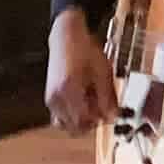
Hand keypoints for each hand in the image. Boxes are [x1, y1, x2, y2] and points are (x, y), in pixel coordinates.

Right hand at [45, 11, 113, 135]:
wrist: (67, 37)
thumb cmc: (85, 50)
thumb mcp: (103, 72)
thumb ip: (108, 97)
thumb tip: (113, 117)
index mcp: (70, 90)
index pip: (84, 120)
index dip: (100, 120)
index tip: (110, 113)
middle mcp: (56, 97)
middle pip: (74, 126)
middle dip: (91, 122)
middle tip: (102, 109)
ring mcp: (51, 99)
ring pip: (66, 124)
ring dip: (81, 120)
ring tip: (92, 104)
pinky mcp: (50, 98)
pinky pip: (60, 117)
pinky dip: (72, 115)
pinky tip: (83, 102)